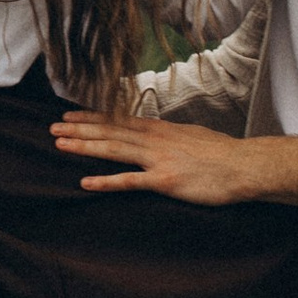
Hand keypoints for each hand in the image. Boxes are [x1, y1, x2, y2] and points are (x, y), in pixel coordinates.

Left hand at [49, 108, 264, 202]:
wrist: (244, 166)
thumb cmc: (222, 154)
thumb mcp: (191, 135)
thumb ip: (170, 136)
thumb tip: (158, 133)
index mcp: (160, 129)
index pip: (119, 120)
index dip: (92, 117)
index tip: (70, 115)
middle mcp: (154, 139)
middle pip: (109, 132)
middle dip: (79, 129)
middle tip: (52, 128)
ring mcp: (158, 159)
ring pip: (113, 150)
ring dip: (84, 147)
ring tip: (60, 145)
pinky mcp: (164, 180)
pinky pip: (129, 181)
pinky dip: (106, 182)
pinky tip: (86, 182)